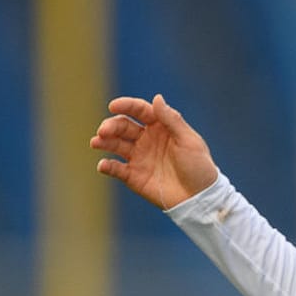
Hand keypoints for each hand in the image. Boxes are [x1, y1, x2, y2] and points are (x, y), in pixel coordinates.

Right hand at [90, 94, 218, 208]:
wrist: (199, 198)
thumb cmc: (199, 167)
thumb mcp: (188, 141)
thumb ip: (172, 120)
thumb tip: (157, 98)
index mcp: (161, 127)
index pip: (140, 111)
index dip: (126, 106)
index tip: (113, 106)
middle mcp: (147, 139)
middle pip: (124, 126)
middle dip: (111, 126)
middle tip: (103, 131)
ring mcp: (139, 157)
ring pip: (116, 144)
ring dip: (104, 142)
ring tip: (96, 142)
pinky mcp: (134, 176)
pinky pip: (116, 168)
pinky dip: (107, 166)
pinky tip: (103, 165)